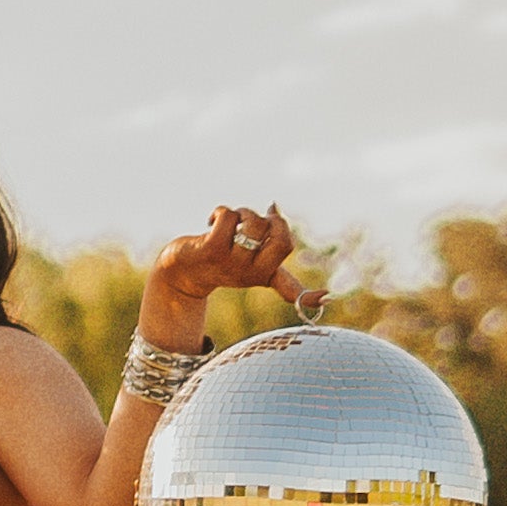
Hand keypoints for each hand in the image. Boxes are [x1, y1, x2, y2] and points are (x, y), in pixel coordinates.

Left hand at [140, 202, 305, 345]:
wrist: (180, 271)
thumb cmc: (218, 258)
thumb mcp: (245, 254)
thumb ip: (265, 236)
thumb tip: (275, 207)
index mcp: (264, 275)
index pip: (290, 287)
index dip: (308, 295)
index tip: (327, 298)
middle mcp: (251, 274)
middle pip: (281, 240)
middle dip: (274, 220)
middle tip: (260, 218)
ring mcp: (231, 264)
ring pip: (254, 223)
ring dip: (244, 212)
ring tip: (231, 221)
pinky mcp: (212, 251)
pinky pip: (229, 217)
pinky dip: (222, 211)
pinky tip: (212, 220)